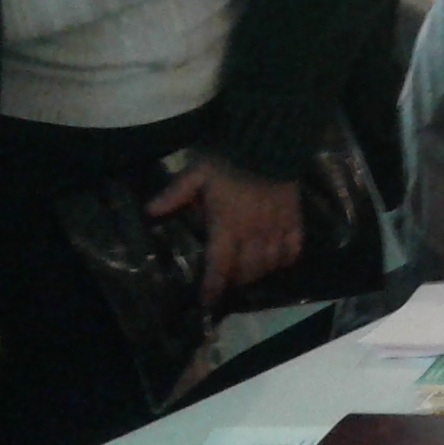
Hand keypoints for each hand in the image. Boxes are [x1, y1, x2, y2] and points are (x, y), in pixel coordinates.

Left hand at [147, 155, 303, 306]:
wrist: (268, 142)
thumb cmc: (228, 160)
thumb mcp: (196, 174)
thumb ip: (175, 194)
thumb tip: (149, 211)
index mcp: (228, 226)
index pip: (220, 265)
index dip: (213, 287)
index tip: (207, 301)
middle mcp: (253, 233)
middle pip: (247, 270)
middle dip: (235, 281)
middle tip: (226, 281)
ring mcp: (277, 227)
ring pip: (270, 263)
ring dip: (258, 273)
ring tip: (248, 272)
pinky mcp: (294, 218)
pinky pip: (294, 248)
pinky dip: (286, 259)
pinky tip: (277, 260)